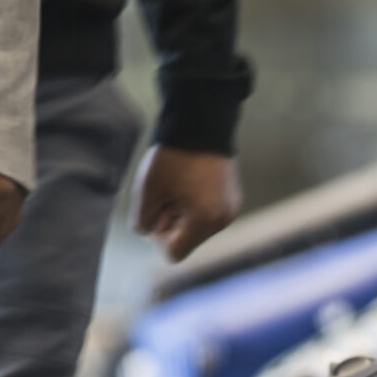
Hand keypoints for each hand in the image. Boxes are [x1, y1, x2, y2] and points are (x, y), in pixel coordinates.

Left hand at [130, 146, 240, 262]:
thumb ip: (143, 221)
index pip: (174, 254)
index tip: (157, 211)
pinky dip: (196, 205)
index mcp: (204, 221)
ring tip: (179, 185)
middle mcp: (223, 219)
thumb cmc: (173, 156)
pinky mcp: (233, 197)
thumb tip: (151, 232)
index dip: (159, 238)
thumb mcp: (147, 191)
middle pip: (188, 241)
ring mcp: (231, 208)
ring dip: (184, 213)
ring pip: (198, 227)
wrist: (201, 122)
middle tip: (167, 193)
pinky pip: (209, 213)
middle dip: (173, 223)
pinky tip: (190, 181)